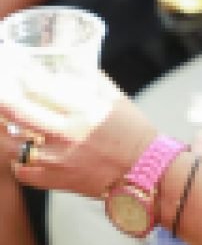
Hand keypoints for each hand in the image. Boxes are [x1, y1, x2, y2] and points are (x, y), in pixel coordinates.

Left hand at [0, 62, 156, 197]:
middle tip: (2, 91)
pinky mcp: (54, 180)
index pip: (42, 87)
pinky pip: (21, 170)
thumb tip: (69, 64)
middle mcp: (67, 133)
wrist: (144, 170)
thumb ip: (90, 80)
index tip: (15, 68)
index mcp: (84, 109)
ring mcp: (57, 159)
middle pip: (17, 112)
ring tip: (6, 121)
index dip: (23, 75)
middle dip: (3, 99)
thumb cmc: (133, 131)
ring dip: (5, 130)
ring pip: (11, 143)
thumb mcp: (115, 98)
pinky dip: (18, 159)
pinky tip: (23, 149)